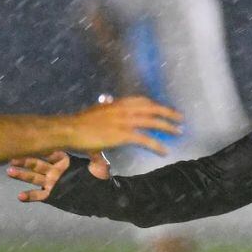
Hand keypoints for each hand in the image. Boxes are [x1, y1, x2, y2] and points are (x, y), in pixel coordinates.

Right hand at [7, 151, 109, 202]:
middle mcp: (54, 169)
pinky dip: (29, 196)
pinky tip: (20, 196)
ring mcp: (51, 182)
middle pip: (36, 163)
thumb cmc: (101, 178)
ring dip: (21, 175)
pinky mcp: (51, 194)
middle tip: (12, 157)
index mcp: (64, 160)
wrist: (101, 196)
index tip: (29, 144)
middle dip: (24, 160)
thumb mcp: (100, 165)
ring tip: (9, 172)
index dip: (40, 149)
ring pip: (33, 177)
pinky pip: (38, 195)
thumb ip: (96, 155)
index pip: (50, 152)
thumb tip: (95, 144)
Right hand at [66, 96, 181, 154]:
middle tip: (180, 119)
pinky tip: (164, 151)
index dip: (156, 105)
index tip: (166, 109)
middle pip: (153, 109)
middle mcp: (124, 109)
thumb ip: (109, 112)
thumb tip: (109, 107)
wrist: (70, 129)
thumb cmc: (81, 124)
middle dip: (169, 113)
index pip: (143, 101)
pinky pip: (145, 140)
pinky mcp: (123, 135)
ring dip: (168, 127)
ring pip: (153, 122)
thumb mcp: (98, 113)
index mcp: (118, 103)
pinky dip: (156, 145)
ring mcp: (124, 121)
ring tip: (178, 132)